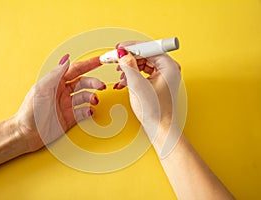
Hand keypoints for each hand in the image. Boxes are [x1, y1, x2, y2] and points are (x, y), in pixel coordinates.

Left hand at [13, 55, 105, 151]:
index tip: (99, 60)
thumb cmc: (30, 112)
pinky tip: (90, 111)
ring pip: (85, 97)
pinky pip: (83, 111)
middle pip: (83, 83)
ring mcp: (66, 105)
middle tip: (101, 86)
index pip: (75, 69)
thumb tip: (67, 60)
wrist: (26, 134)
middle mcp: (62, 92)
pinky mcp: (69, 118)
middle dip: (93, 83)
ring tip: (95, 100)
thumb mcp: (41, 89)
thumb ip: (55, 74)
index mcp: (55, 82)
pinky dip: (89, 110)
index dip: (88, 64)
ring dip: (92, 97)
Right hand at [114, 42, 180, 157]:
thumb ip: (129, 66)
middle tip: (114, 59)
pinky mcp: (159, 81)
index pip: (148, 48)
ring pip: (143, 62)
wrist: (160, 127)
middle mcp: (169, 68)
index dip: (131, 47)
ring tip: (120, 73)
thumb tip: (122, 53)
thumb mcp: (138, 86)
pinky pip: (144, 71)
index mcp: (169, 66)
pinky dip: (133, 74)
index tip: (118, 48)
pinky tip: (124, 80)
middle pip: (145, 54)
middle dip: (129, 57)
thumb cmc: (155, 111)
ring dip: (130, 66)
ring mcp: (164, 75)